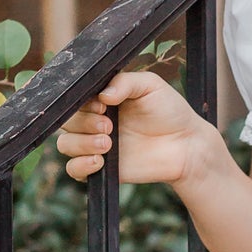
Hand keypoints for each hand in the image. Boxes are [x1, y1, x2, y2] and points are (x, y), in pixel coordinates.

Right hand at [56, 71, 221, 187]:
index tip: (102, 105)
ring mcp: (96, 145)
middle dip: (83, 122)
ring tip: (108, 143)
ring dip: (81, 143)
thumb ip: (125, 82)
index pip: (74, 98)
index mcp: (102, 98)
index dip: (80, 102)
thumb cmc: (170, 111)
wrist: (186, 145)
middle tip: (109, 125)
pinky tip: (100, 161)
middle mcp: (95, 120)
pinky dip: (80, 165)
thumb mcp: (151, 85)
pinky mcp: (101, 168)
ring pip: (65, 144)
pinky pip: (74, 170)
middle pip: (65, 121)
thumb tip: (101, 94)